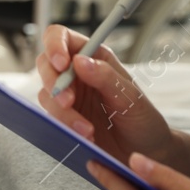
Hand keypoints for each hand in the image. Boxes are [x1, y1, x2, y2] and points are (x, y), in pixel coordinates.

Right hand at [36, 25, 173, 164]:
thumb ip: (105, 77)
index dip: (55, 45)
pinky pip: (51, 117)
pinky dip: (64, 127)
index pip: (62, 37)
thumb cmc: (142, 120)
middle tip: (68, 102)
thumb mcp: (130, 97)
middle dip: (53, 83)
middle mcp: (77, 73)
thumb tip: (79, 61)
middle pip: (46, 64)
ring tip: (86, 130)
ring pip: (46, 94)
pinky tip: (84, 137)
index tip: (61, 64)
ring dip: (62, 112)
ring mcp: (68, 96)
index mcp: (94, 57)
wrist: (144, 153)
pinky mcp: (63, 118)